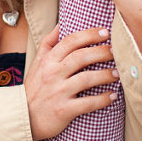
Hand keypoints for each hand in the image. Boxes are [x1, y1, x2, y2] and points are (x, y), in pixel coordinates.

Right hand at [24, 25, 116, 140]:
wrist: (24, 116)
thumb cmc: (35, 87)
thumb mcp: (37, 62)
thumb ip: (49, 42)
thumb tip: (61, 24)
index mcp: (48, 60)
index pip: (70, 41)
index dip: (89, 35)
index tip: (105, 32)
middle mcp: (52, 74)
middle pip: (81, 57)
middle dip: (102, 52)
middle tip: (116, 51)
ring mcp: (58, 92)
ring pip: (86, 79)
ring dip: (105, 75)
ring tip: (117, 73)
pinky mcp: (64, 110)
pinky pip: (87, 103)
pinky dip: (102, 99)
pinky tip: (113, 95)